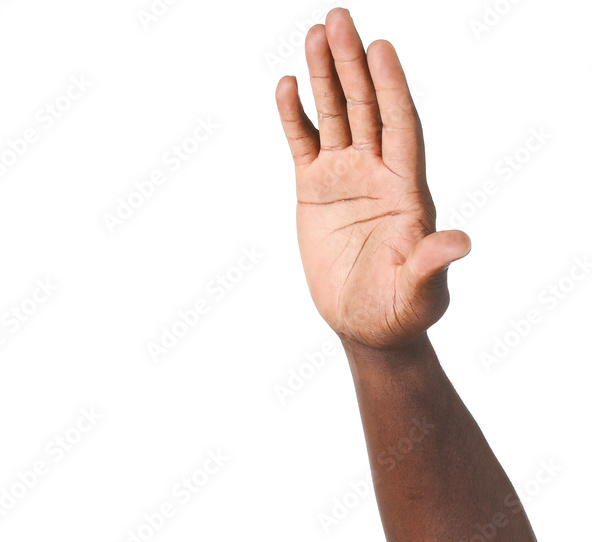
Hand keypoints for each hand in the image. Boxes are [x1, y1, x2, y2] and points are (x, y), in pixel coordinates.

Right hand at [275, 9, 469, 349]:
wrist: (365, 326)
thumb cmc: (401, 312)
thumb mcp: (422, 292)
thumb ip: (432, 263)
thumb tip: (460, 241)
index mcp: (408, 189)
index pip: (400, 126)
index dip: (391, 87)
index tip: (380, 47)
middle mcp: (378, 172)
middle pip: (365, 107)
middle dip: (352, 63)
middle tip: (337, 19)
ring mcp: (346, 177)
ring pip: (334, 115)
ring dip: (324, 75)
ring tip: (314, 35)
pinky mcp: (315, 190)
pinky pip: (304, 144)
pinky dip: (294, 116)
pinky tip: (287, 85)